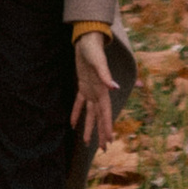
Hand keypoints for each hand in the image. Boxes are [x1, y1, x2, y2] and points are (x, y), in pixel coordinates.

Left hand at [69, 30, 116, 154]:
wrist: (87, 40)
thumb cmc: (94, 50)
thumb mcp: (99, 63)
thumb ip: (106, 76)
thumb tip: (115, 88)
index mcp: (103, 90)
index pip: (106, 112)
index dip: (107, 126)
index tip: (109, 141)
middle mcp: (98, 92)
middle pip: (100, 116)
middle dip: (101, 132)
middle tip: (103, 149)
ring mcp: (90, 89)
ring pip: (90, 113)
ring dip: (89, 126)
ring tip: (87, 142)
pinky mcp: (82, 84)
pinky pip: (79, 102)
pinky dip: (76, 113)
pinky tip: (72, 124)